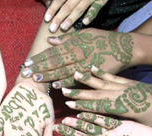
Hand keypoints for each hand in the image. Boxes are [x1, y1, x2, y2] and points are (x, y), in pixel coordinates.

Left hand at [20, 28, 136, 87]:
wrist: (125, 48)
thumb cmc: (103, 40)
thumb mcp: (86, 34)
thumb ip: (67, 38)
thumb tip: (50, 40)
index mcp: (75, 43)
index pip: (53, 51)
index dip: (40, 58)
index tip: (28, 63)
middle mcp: (79, 53)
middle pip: (56, 61)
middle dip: (40, 67)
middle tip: (27, 73)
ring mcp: (86, 64)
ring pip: (64, 70)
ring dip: (50, 75)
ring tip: (37, 79)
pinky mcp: (94, 73)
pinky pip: (78, 79)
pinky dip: (67, 82)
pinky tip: (57, 86)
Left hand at [44, 0, 108, 31]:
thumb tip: (46, 2)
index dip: (52, 9)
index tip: (46, 19)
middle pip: (68, 6)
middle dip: (59, 17)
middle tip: (52, 29)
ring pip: (79, 8)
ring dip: (71, 18)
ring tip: (63, 28)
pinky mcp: (101, 0)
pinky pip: (96, 8)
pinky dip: (90, 14)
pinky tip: (85, 22)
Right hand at [62, 69, 151, 127]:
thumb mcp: (142, 128)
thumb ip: (123, 129)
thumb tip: (106, 132)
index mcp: (124, 107)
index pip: (99, 106)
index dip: (83, 106)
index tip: (69, 104)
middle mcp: (122, 94)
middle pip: (97, 93)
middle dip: (79, 92)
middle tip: (63, 89)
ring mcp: (125, 86)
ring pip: (102, 82)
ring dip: (87, 79)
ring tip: (73, 73)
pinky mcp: (129, 82)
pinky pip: (112, 77)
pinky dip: (101, 72)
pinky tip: (92, 68)